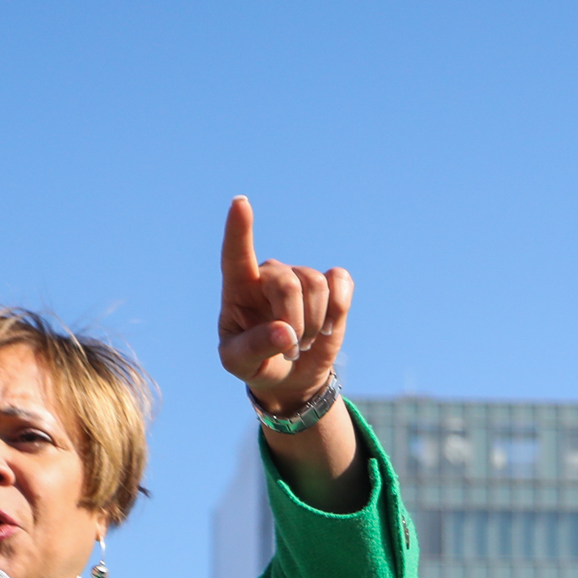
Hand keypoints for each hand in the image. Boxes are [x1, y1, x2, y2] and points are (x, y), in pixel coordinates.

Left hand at [218, 197, 350, 415]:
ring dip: (315, 324)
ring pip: (316, 285)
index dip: (239, 229)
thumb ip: (255, 347)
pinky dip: (338, 309)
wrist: (290, 375)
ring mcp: (300, 277)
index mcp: (238, 288)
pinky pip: (341, 282)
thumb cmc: (256, 363)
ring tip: (305, 343)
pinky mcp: (329, 284)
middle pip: (289, 285)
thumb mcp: (239, 364)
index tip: (240, 203)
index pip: (236, 253)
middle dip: (296, 323)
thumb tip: (286, 333)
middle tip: (292, 349)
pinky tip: (328, 327)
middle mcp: (269, 275)